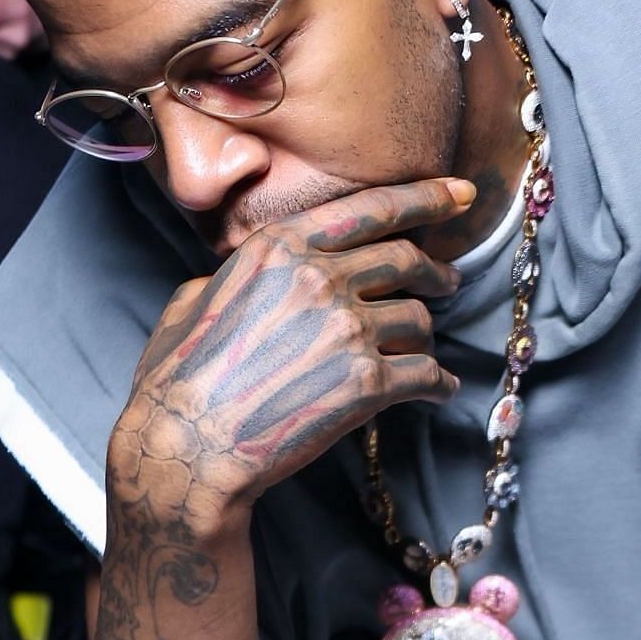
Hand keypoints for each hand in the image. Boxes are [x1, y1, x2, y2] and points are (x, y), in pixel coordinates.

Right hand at [107, 178, 476, 539]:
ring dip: (425, 336)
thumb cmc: (180, 380)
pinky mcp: (366, 383)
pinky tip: (440, 390)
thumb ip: (237, 276)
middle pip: (405, 260)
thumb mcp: (193, 299)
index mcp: (279, 247)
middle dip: (436, 270)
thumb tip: (252, 277)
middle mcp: (318, 277)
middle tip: (448, 281)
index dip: (427, 196)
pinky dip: (440, 383)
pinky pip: (425, 374)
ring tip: (421, 351)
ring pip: (417, 319)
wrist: (188, 447)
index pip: (372, 208)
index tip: (461, 191)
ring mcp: (346, 329)